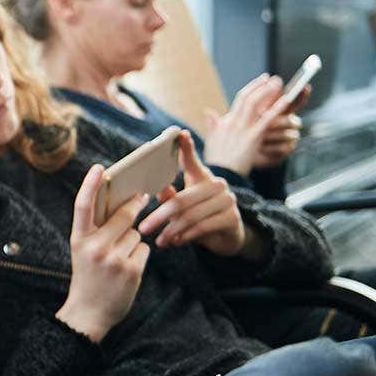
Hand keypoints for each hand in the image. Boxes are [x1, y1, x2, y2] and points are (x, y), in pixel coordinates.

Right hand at [55, 165, 150, 342]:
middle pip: (122, 216)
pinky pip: (143, 249)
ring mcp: (113, 259)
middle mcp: (94, 247)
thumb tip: (121, 203)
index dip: (90, 185)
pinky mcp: (131, 270)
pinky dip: (139, 255)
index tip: (100, 168)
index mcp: (78, 240)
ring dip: (132, 241)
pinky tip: (128, 268)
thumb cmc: (88, 276)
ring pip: (135, 233)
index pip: (82, 206)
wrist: (89, 313)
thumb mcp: (83, 251)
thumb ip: (96, 230)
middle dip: (133, 207)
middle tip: (142, 196)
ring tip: (119, 259)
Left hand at [139, 132, 246, 256]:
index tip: (180, 134)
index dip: (187, 147)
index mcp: (202, 177)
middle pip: (183, 199)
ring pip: (191, 215)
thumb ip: (171, 198)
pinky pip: (203, 226)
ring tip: (159, 241)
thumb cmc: (200, 217)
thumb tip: (158, 189)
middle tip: (143, 228)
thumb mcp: (184, 207)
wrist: (227, 237)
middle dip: (160, 215)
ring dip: (172, 230)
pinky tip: (176, 241)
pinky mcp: (232, 217)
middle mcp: (217, 185)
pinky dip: (186, 236)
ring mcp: (227, 200)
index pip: (193, 161)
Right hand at [201, 74, 295, 174]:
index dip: (253, 87)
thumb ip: (212, 125)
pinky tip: (286, 101)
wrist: (221, 174)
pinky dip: (276, 109)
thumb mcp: (212, 140)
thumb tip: (208, 112)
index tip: (262, 80)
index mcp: (227, 122)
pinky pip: (266, 120)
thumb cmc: (216, 161)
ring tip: (279, 84)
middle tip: (274, 79)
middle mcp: (234, 122)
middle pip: (248, 98)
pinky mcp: (252, 138)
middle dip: (262, 86)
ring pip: (255, 104)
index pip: (240, 98)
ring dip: (267, 92)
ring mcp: (243, 129)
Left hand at [253, 85, 307, 167]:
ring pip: (289, 134)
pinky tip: (261, 148)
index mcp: (279, 111)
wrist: (240, 155)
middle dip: (278, 123)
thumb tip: (272, 81)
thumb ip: (263, 100)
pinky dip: (271, 148)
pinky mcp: (286, 150)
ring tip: (259, 138)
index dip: (302, 94)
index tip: (306, 86)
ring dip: (272, 136)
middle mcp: (287, 123)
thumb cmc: (246, 131)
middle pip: (292, 120)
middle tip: (268, 125)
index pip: (294, 102)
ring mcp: (289, 137)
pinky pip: (285, 148)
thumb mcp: (252, 114)